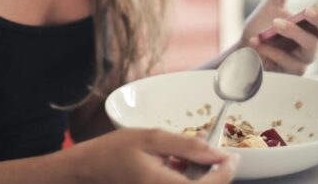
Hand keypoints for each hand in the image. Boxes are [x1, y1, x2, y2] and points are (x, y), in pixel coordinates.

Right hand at [73, 127, 237, 182]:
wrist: (86, 172)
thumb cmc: (112, 152)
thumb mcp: (150, 138)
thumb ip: (187, 146)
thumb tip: (218, 152)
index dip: (226, 173)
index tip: (231, 156)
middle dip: (211, 173)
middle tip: (204, 151)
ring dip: (198, 177)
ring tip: (180, 155)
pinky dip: (184, 179)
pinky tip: (172, 164)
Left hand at [239, 0, 317, 74]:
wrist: (243, 50)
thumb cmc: (261, 27)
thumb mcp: (272, 3)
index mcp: (314, 24)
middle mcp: (315, 41)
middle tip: (308, 9)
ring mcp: (306, 57)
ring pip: (310, 46)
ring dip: (293, 32)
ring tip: (275, 23)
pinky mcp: (293, 70)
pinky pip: (288, 60)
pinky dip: (272, 49)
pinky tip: (258, 42)